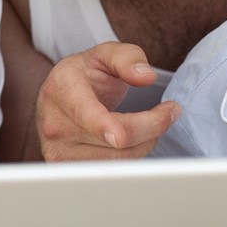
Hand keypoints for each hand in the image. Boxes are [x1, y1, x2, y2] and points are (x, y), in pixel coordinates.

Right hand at [37, 42, 180, 160]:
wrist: (59, 97)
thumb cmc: (85, 75)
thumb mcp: (105, 54)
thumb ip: (127, 58)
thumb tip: (146, 76)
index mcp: (62, 90)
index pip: (90, 116)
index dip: (111, 127)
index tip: (131, 131)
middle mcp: (56, 124)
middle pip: (117, 142)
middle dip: (153, 127)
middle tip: (170, 112)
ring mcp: (58, 151)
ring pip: (118, 161)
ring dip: (145, 144)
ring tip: (152, 124)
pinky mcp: (67, 169)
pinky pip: (110, 172)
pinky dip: (130, 156)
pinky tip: (135, 140)